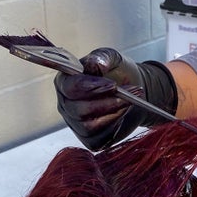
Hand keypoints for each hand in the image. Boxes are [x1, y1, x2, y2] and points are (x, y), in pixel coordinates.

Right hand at [54, 48, 176, 150]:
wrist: (132, 91)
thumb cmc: (117, 73)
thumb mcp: (112, 58)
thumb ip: (103, 57)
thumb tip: (98, 64)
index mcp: (65, 82)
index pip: (70, 88)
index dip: (90, 87)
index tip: (112, 85)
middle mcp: (66, 105)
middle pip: (78, 110)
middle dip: (106, 102)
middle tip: (129, 93)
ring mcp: (76, 124)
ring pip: (89, 126)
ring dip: (112, 114)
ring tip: (130, 102)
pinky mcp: (90, 139)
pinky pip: (99, 139)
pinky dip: (114, 127)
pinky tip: (124, 114)